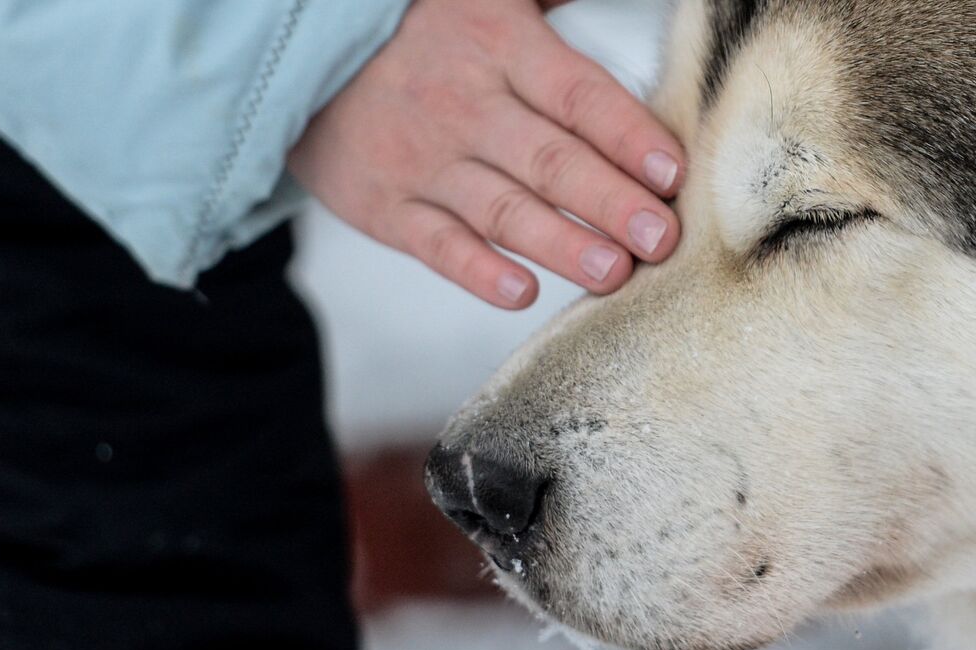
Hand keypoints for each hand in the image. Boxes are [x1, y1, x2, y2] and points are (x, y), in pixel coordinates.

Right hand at [289, 0, 683, 307]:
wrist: (303, 56)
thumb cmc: (427, 31)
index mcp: (499, 44)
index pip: (576, 94)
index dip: (627, 134)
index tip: (672, 171)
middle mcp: (463, 104)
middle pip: (550, 159)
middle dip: (611, 202)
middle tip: (660, 237)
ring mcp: (422, 159)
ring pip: (502, 210)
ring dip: (561, 244)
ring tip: (613, 271)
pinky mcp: (385, 206)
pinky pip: (437, 245)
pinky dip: (478, 272)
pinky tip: (522, 292)